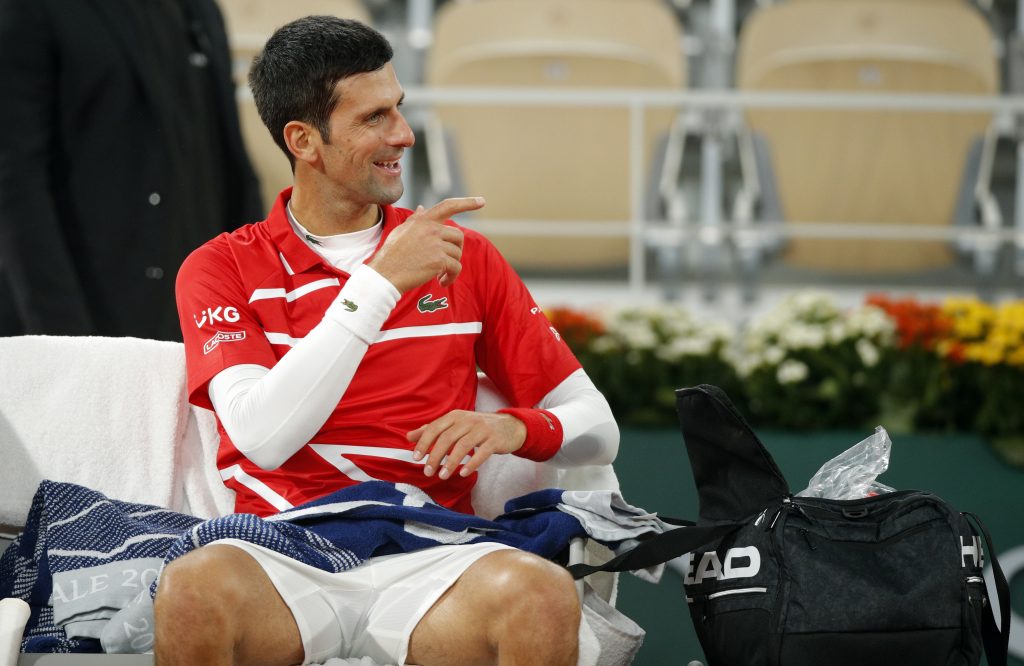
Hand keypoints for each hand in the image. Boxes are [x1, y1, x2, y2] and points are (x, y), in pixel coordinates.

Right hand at [368, 197, 484, 292]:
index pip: (448, 206)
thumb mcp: (401, 231)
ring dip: (451, 266)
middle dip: (455, 250)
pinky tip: (442, 282)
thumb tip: (422, 208)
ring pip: (457, 253)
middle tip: (446, 263)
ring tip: (440, 275)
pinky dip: (452, 277)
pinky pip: (456, 268)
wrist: (384, 274)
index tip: (481, 201)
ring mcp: (436, 243)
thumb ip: (415, 220)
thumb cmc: (391, 255)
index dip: (467, 203)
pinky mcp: (439, 260)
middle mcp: (431, 229)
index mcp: (423, 220)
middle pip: (458, 236)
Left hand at [407, 410, 526, 479]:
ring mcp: (482, 429)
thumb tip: (409, 436)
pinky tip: (463, 473)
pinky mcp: (494, 440)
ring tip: (443, 475)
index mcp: (455, 416)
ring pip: (463, 446)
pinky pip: (481, 453)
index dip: (424, 442)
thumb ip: (433, 430)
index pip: (435, 428)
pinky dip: (471, 463)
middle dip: (435, 456)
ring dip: (451, 462)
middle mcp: (468, 420)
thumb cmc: (479, 428)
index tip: (415, 457)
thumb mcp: (456, 425)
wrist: (510, 426)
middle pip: (447, 438)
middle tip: (428, 471)